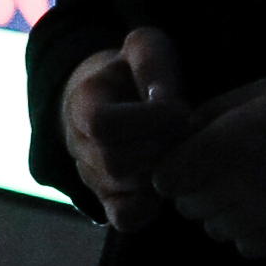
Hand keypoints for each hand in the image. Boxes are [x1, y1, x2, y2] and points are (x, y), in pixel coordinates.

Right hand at [62, 28, 192, 231]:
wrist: (110, 96)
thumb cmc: (131, 71)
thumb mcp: (143, 48)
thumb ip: (152, 64)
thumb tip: (164, 101)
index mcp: (82, 103)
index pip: (102, 124)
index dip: (146, 120)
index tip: (180, 108)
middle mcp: (79, 145)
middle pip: (116, 162)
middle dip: (161, 147)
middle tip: (186, 132)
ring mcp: (92, 176)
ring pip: (125, 190)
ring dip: (162, 171)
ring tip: (179, 148)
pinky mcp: (109, 201)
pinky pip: (126, 217)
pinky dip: (153, 204)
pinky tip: (169, 175)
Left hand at [152, 66, 265, 257]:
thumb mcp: (259, 90)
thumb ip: (212, 115)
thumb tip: (180, 135)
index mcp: (226, 142)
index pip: (166, 178)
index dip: (173, 166)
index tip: (188, 154)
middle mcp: (238, 183)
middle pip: (187, 205)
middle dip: (194, 186)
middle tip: (220, 164)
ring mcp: (264, 214)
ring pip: (213, 227)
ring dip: (219, 209)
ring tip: (247, 183)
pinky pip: (244, 245)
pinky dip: (246, 230)